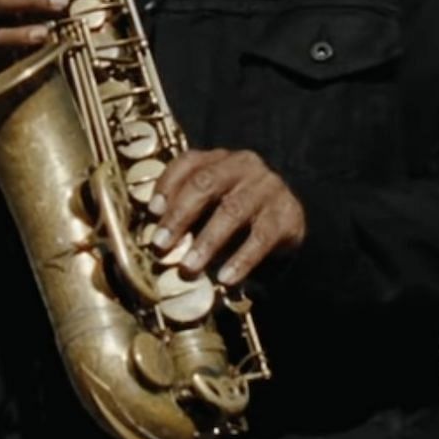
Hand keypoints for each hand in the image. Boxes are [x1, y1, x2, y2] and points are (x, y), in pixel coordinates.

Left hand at [148, 150, 306, 286]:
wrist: (286, 226)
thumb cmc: (235, 215)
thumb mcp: (209, 206)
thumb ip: (183, 212)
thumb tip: (153, 239)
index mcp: (219, 159)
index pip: (189, 162)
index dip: (167, 185)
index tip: (151, 212)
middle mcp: (244, 166)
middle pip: (206, 183)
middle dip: (180, 215)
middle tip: (161, 245)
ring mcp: (268, 188)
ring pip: (232, 210)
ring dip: (207, 241)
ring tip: (189, 268)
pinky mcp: (287, 215)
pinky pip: (261, 238)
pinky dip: (241, 260)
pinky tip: (225, 278)